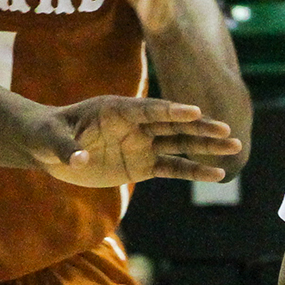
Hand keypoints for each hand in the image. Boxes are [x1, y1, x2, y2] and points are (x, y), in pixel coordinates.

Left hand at [35, 95, 239, 187]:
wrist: (51, 148)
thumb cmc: (49, 136)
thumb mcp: (52, 140)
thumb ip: (67, 149)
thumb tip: (78, 160)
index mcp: (117, 110)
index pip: (149, 109)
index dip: (172, 111)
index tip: (195, 112)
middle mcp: (136, 125)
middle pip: (174, 125)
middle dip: (201, 128)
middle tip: (227, 130)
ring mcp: (142, 144)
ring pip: (180, 144)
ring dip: (206, 147)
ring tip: (235, 147)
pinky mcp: (143, 165)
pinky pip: (173, 168)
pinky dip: (194, 171)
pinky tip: (217, 174)